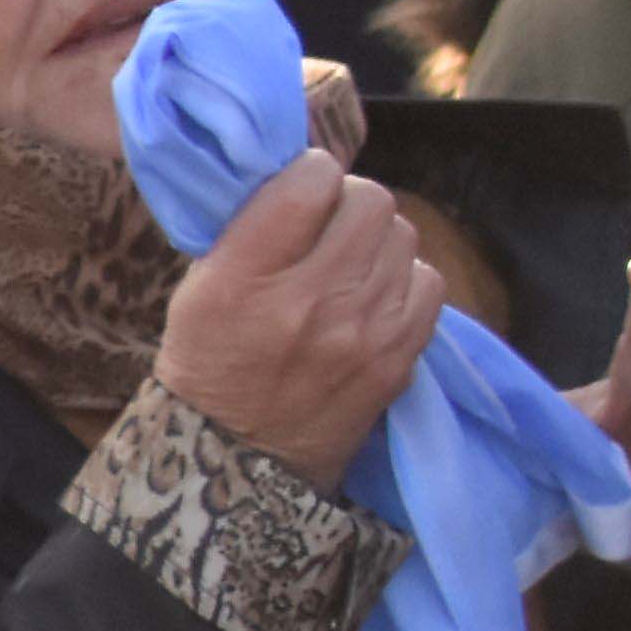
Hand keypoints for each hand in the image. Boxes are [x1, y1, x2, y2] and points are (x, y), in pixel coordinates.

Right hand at [150, 149, 441, 488]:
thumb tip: (308, 172)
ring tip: (349, 266)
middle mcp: (310, 299)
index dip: (312, 174)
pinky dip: (405, 281)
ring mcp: (362, 330)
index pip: (311, 182)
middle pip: (371, 202)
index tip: (305, 188)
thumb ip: (255, 226)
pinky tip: (374, 297)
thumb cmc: (211, 359)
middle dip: (351, 204)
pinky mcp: (398, 357)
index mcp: (246, 275)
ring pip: (404, 237)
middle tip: (332, 225)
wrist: (235, 458)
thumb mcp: (202, 286)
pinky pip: (428, 282)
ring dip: (378, 242)